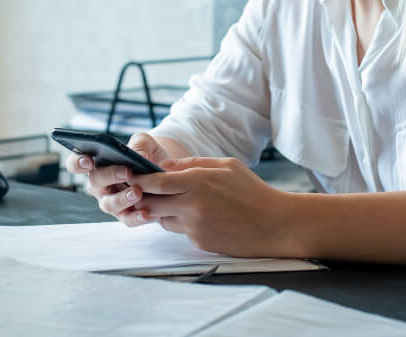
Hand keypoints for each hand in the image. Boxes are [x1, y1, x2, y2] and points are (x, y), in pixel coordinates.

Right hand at [62, 133, 173, 224]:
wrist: (165, 171)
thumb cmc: (147, 154)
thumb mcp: (145, 142)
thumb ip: (140, 144)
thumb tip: (140, 156)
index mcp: (96, 163)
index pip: (76, 163)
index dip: (77, 162)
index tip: (88, 161)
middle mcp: (99, 185)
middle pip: (94, 182)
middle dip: (109, 176)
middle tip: (127, 172)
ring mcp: (110, 201)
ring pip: (109, 204)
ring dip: (122, 198)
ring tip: (137, 192)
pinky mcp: (125, 215)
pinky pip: (127, 219)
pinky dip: (135, 217)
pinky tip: (146, 213)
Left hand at [130, 157, 294, 257]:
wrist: (274, 225)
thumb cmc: (252, 191)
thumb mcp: (226, 165)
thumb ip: (192, 163)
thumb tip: (164, 166)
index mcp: (197, 182)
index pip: (155, 182)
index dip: (139, 179)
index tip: (131, 176)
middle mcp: (191, 206)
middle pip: (150, 203)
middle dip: (141, 198)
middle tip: (139, 192)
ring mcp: (194, 227)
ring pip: (162, 219)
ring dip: (161, 211)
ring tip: (175, 202)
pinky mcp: (199, 242)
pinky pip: (180, 231)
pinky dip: (181, 223)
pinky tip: (199, 216)